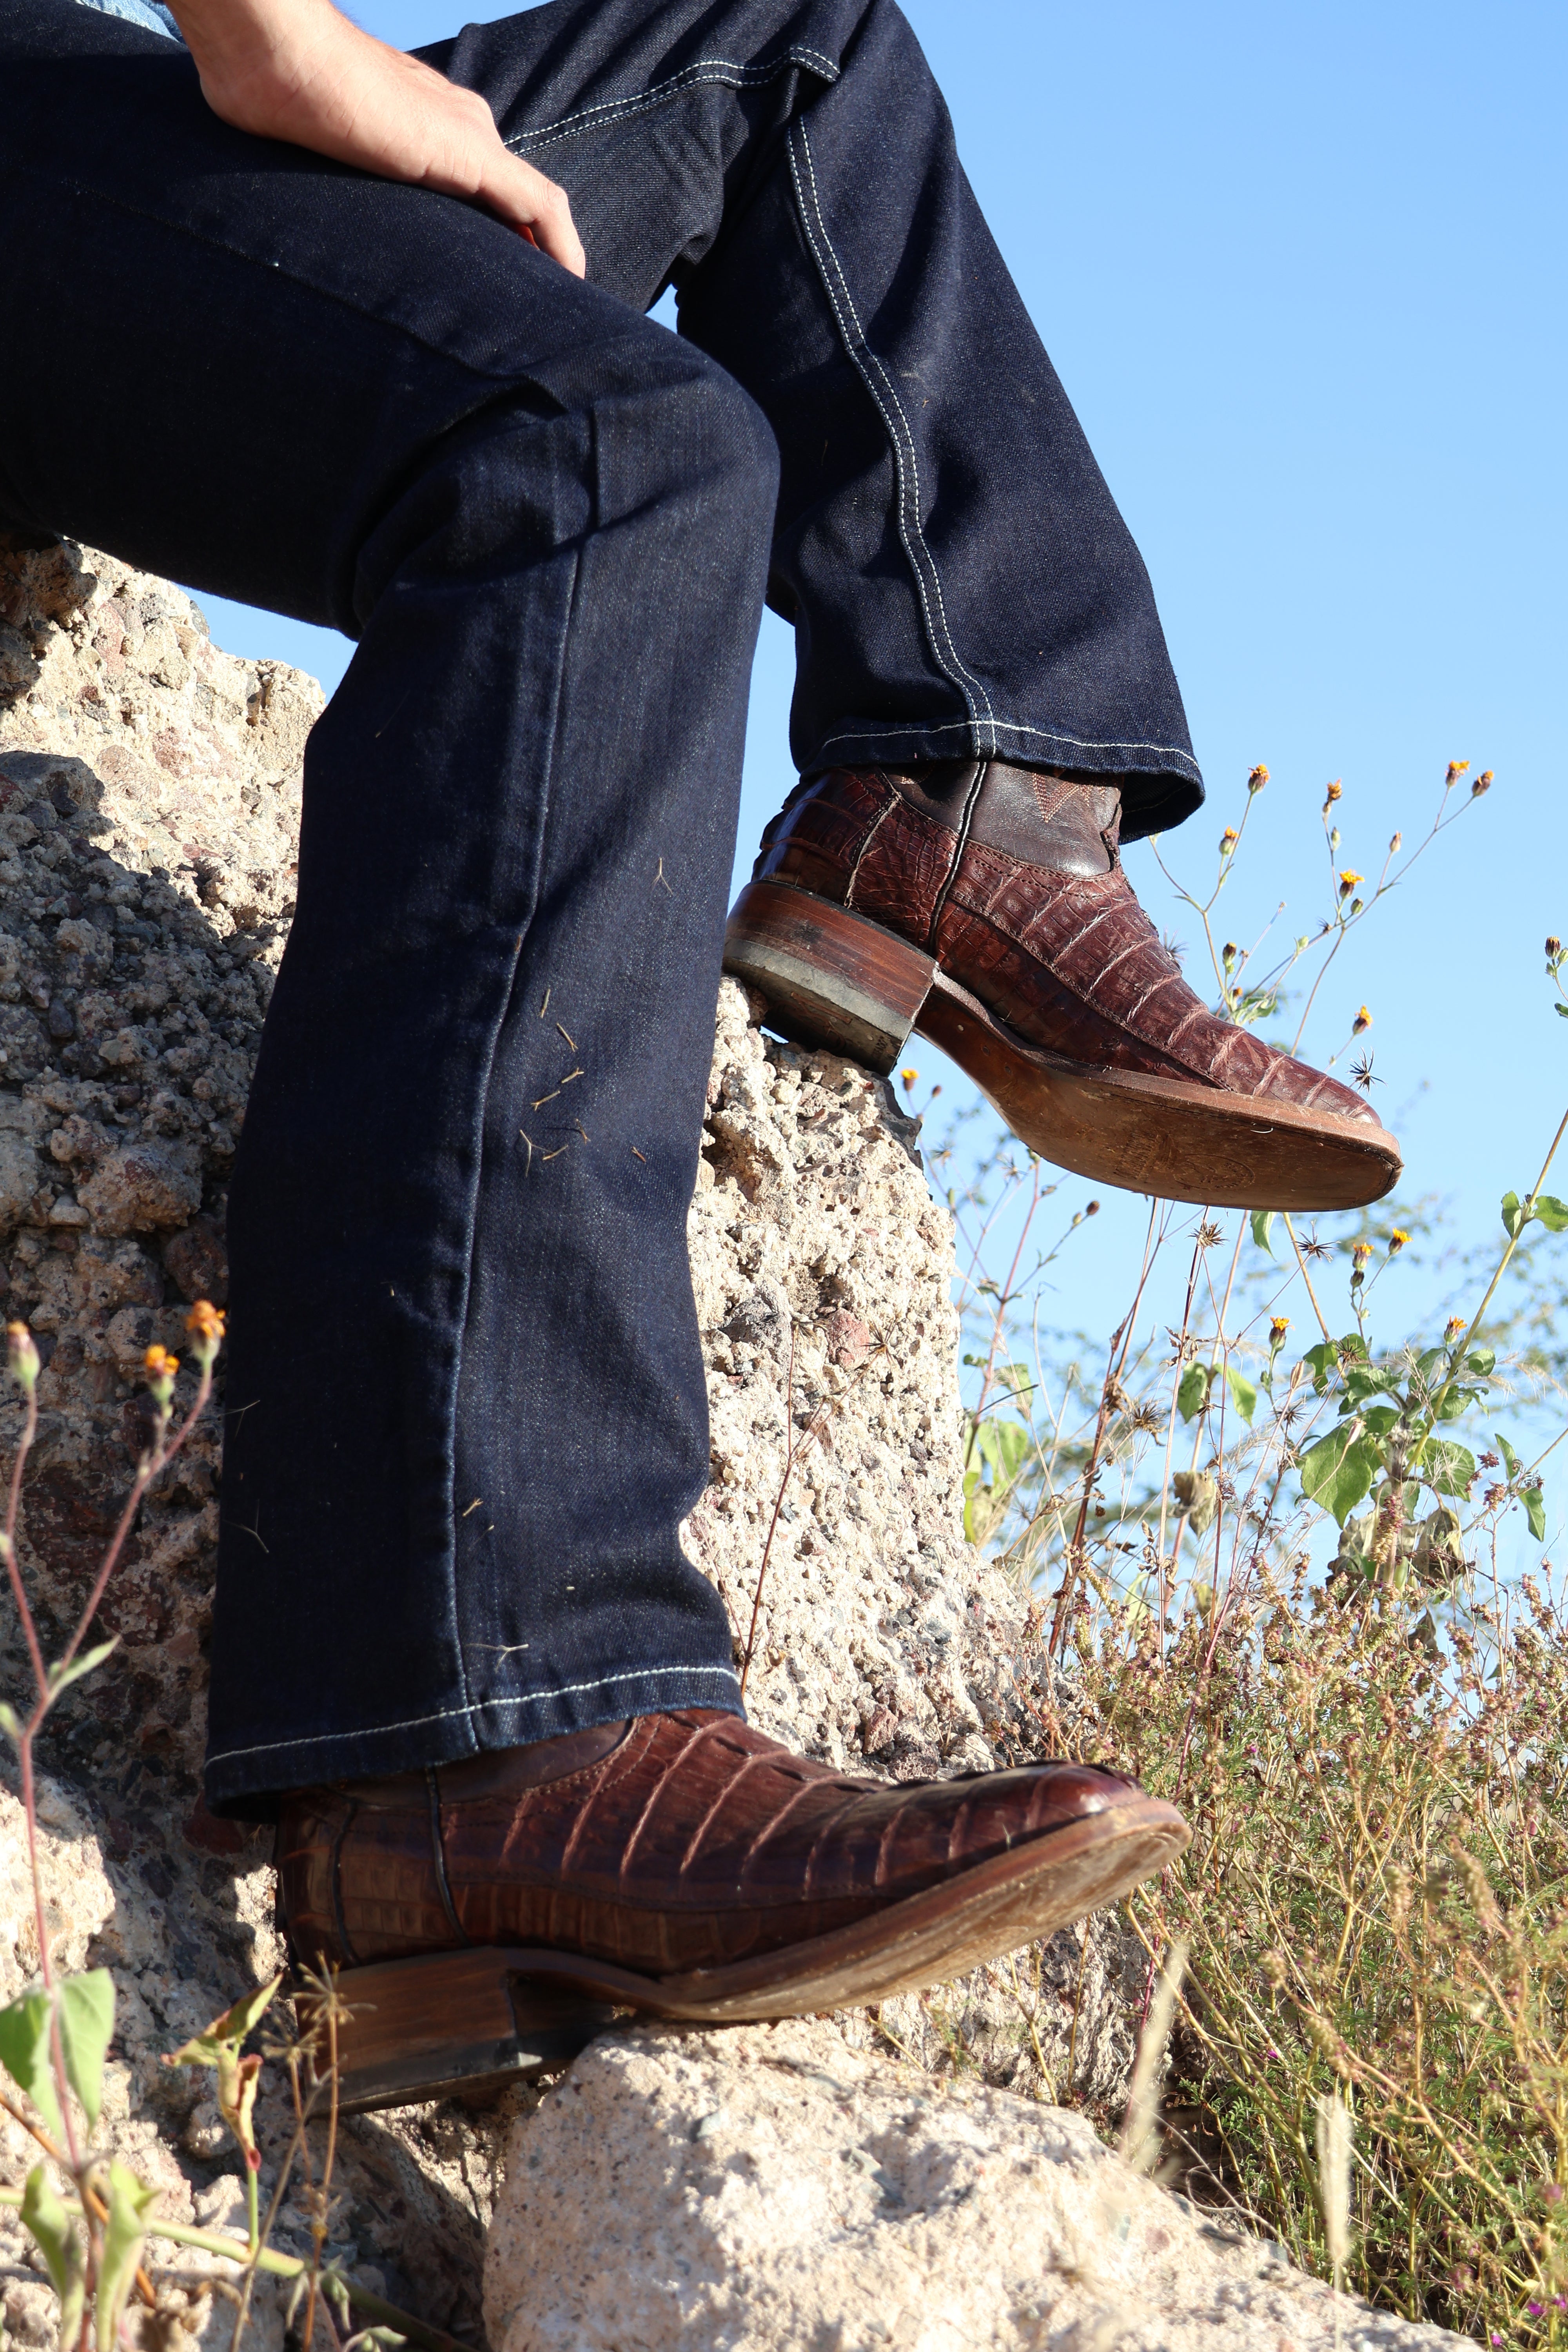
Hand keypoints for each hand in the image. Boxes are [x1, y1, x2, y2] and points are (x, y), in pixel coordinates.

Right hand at [167, 0, 584, 274]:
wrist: (277, 59)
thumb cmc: (275, 100)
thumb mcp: (314, 156)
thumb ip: (334, 182)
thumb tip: (307, 244)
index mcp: (426, 122)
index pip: (478, 183)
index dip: (496, 230)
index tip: (497, 280)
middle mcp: (460, 124)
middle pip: (509, 197)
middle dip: (524, 249)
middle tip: (533, 306)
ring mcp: (470, 136)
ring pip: (530, 204)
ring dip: (546, 254)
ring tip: (557, 306)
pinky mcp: (476, 156)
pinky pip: (540, 206)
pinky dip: (561, 245)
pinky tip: (573, 283)